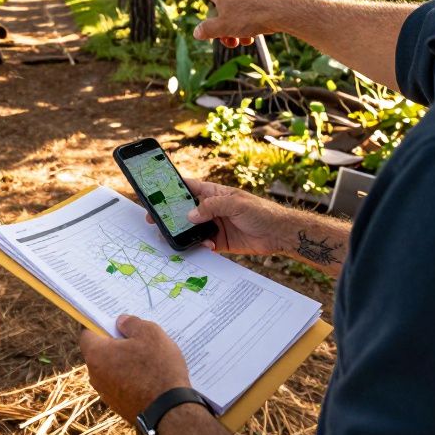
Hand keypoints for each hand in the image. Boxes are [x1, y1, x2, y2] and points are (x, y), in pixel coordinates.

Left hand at [80, 315, 190, 420]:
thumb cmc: (158, 369)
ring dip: (125, 362)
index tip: (116, 323)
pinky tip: (150, 377)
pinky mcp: (119, 406)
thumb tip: (121, 322)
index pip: (87, 334)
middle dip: (116, 344)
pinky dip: (131, 378)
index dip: (101, 325)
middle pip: (100, 352)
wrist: (169, 413)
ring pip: (112, 369)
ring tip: (148, 359)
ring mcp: (106, 393)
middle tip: (138, 339)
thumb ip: (132, 323)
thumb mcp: (150, 334)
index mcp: (97, 354)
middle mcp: (95, 375)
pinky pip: (121, 384)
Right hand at [147, 179, 291, 255]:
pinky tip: (208, 246)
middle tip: (155, 221)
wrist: (279, 234)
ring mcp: (214, 225)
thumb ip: (212, 207)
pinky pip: (203, 244)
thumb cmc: (261, 211)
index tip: (155, 193)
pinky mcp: (219, 241)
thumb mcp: (236, 204)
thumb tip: (190, 215)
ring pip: (191, 229)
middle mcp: (211, 209)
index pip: (188, 188)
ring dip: (184, 233)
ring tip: (176, 238)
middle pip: (184, 210)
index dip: (171, 189)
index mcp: (214, 194)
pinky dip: (201, 246)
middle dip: (170, 215)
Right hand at [178, 0, 287, 47]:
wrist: (282, 12)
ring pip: (234, 13)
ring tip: (242, 42)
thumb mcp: (223, 27)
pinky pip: (247, 12)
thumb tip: (197, 32)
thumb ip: (207, 30)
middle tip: (227, 42)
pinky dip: (246, 25)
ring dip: (234, 30)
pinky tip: (253, 36)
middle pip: (219, 8)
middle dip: (220, 28)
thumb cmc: (250, 17)